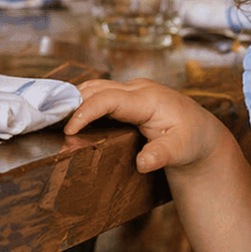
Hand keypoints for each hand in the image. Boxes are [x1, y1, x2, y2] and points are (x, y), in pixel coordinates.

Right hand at [65, 78, 223, 173]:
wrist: (203, 134)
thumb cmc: (193, 140)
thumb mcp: (182, 150)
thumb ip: (162, 155)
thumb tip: (143, 163)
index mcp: (148, 99)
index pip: (107, 100)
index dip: (85, 112)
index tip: (68, 130)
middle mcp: (137, 89)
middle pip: (95, 89)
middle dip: (71, 103)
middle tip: (47, 123)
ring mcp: (132, 91)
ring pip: (95, 88)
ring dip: (74, 101)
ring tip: (52, 120)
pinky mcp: (128, 98)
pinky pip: (100, 95)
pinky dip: (82, 103)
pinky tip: (69, 117)